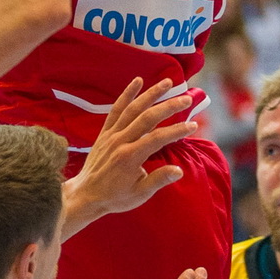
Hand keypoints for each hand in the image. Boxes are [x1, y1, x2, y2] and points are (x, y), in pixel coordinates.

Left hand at [63, 79, 198, 233]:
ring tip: (168, 82)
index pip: (158, 138)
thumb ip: (159, 180)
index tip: (193, 126)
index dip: (177, 131)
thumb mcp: (139, 194)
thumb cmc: (115, 197)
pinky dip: (126, 94)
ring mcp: (111, 135)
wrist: (86, 195)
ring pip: (133, 108)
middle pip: (147, 117)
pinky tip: (137, 81)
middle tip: (188, 98)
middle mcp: (120, 141)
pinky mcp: (105, 132)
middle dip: (169, 106)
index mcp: (130, 157)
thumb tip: (179, 171)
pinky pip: (116, 109)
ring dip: (151, 93)